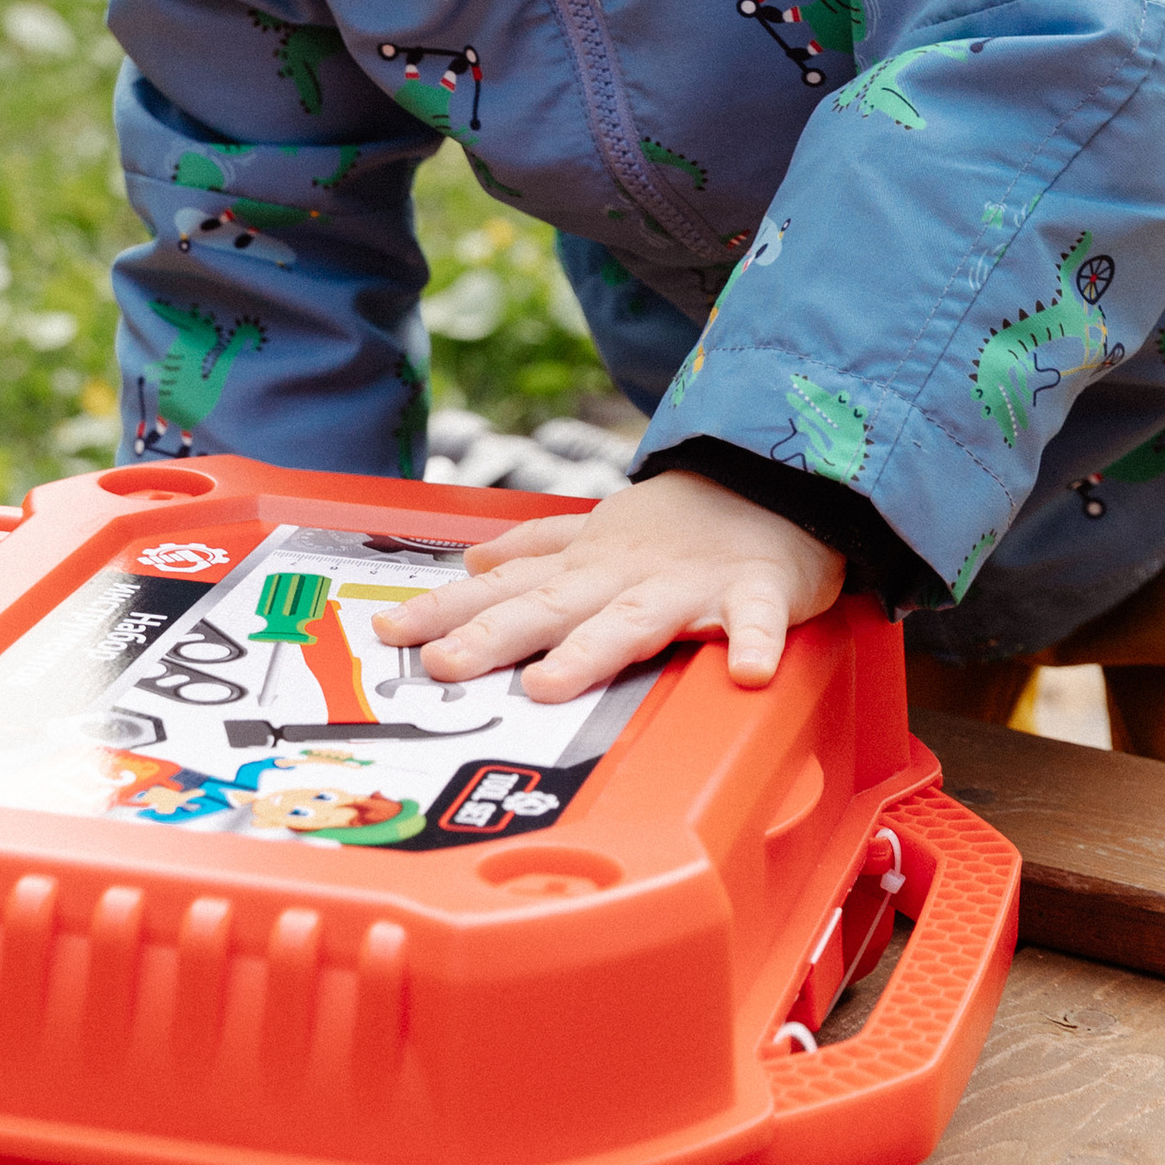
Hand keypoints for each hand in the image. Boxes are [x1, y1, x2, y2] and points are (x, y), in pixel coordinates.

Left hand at [372, 469, 844, 702]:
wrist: (774, 480)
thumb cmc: (680, 523)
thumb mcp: (597, 532)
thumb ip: (535, 550)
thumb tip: (470, 564)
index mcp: (586, 568)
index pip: (505, 590)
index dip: (446, 610)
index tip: (390, 632)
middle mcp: (623, 577)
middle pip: (550, 608)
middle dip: (494, 636)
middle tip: (443, 664)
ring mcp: (687, 585)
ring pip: (633, 619)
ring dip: (591, 649)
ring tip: (550, 684)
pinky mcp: (756, 591)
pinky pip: (756, 619)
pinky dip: (753, 640)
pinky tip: (745, 671)